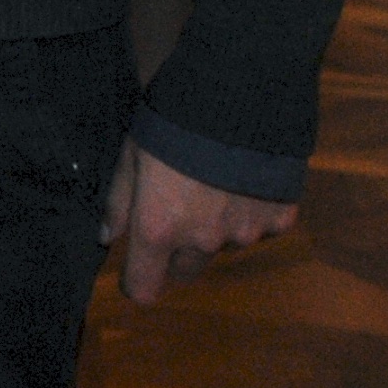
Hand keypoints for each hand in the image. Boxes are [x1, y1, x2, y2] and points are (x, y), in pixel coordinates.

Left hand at [101, 139, 296, 302]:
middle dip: (176, 255)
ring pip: (223, 247)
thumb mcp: (131, 155)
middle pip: (185, 272)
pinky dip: (251, 213)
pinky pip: (261, 229)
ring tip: (214, 185)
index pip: (144, 287)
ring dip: (215, 230)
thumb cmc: (170, 125)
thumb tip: (106, 237)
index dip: (137, 281)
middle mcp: (203, 241)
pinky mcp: (281, 220)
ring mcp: (246, 233)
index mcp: (159, 228)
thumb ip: (119, 201)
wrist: (239, 101)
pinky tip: (246, 181)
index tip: (136, 269)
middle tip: (176, 215)